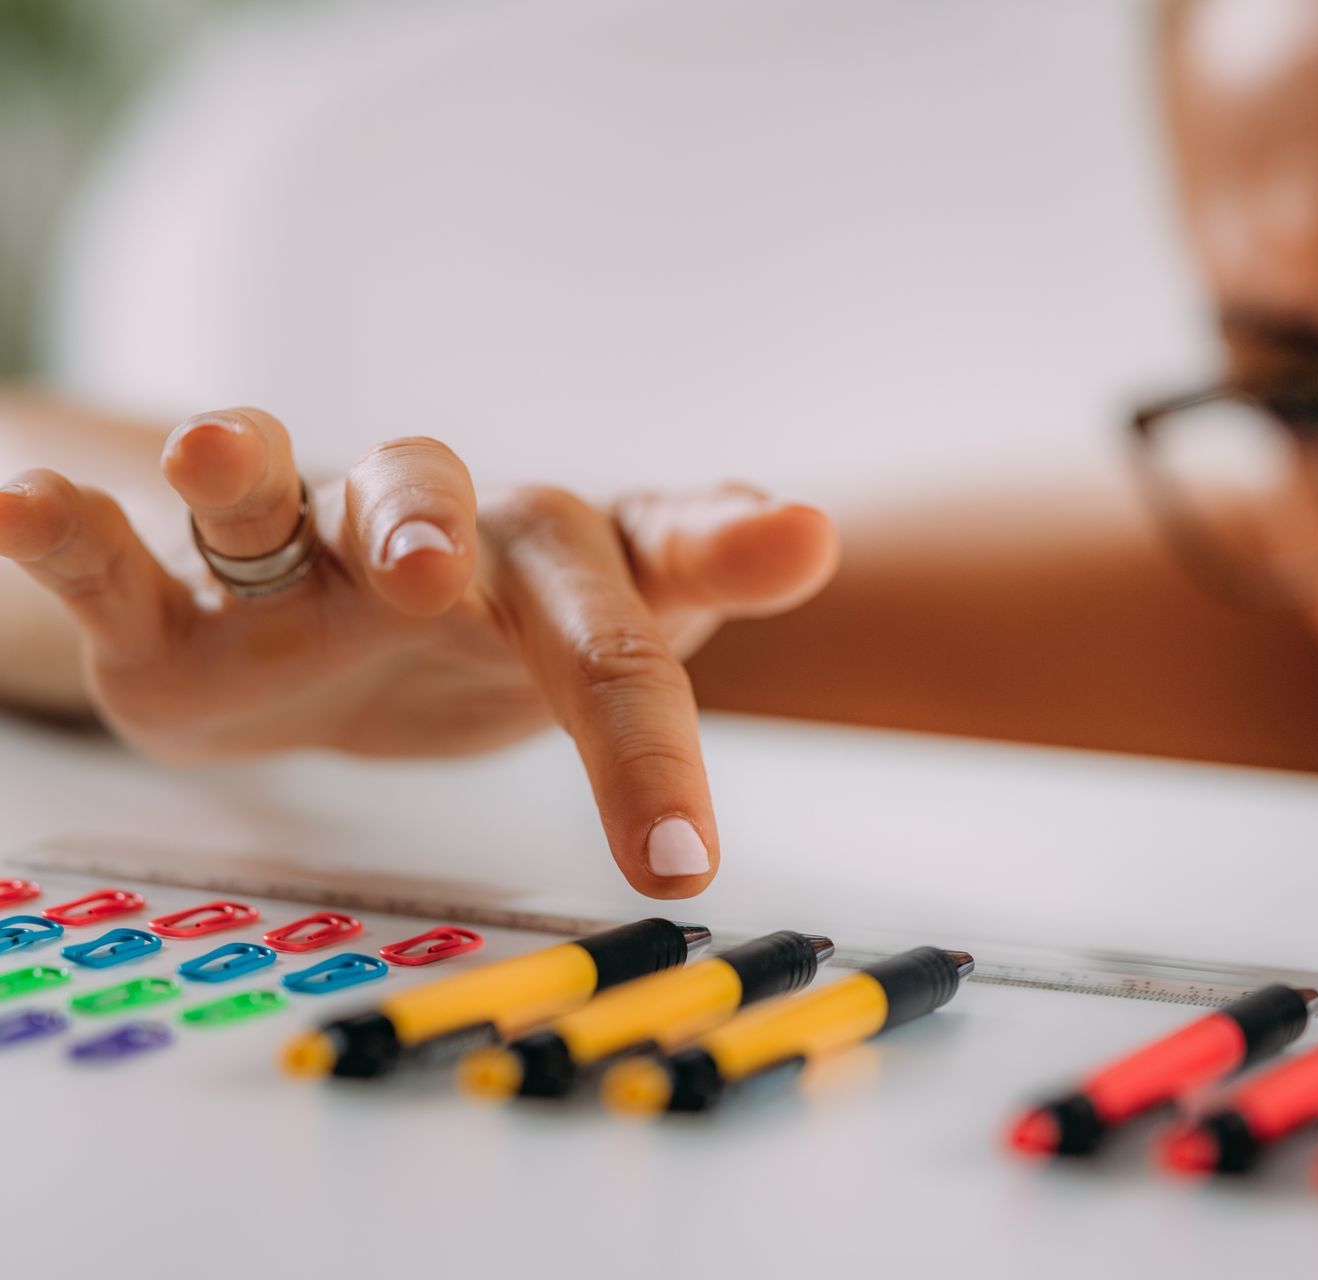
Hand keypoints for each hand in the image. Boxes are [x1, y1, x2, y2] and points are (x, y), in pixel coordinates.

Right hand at [0, 408, 837, 897]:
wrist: (339, 669)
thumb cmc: (489, 650)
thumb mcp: (598, 645)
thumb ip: (683, 596)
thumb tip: (801, 522)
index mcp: (551, 568)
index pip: (647, 550)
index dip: (720, 552)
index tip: (799, 542)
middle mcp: (427, 541)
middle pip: (449, 522)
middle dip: (438, 534)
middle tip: (430, 578)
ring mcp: (291, 574)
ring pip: (271, 503)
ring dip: (245, 473)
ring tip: (211, 451)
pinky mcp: (174, 616)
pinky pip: (113, 558)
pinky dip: (66, 530)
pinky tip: (17, 500)